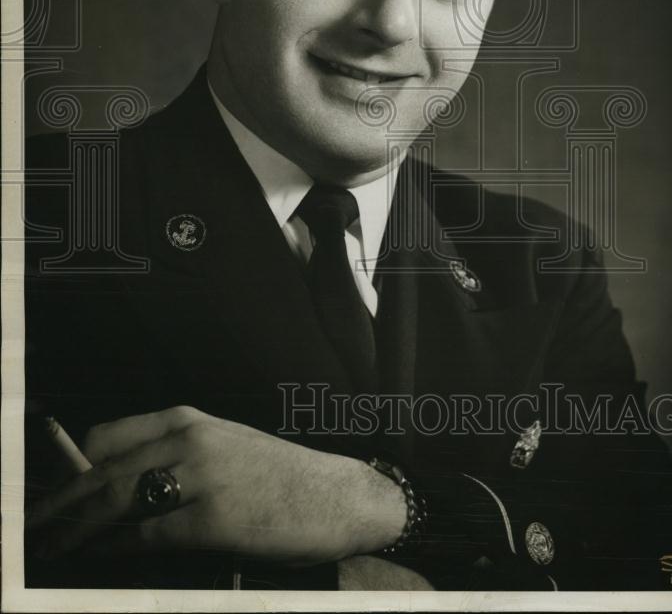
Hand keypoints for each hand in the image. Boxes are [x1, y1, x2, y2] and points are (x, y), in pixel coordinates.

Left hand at [27, 406, 406, 564]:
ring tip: (50, 551)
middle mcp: (190, 440)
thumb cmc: (276, 477)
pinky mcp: (214, 518)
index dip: (69, 470)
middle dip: (57, 507)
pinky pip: (146, 537)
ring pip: (115, 502)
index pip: (106, 437)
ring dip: (74, 531)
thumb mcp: (222, 449)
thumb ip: (171, 458)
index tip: (49, 496)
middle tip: (30, 531)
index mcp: (188, 420)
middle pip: (102, 473)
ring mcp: (202, 478)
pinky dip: (114, 550)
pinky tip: (100, 558)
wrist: (335, 495)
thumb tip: (111, 488)